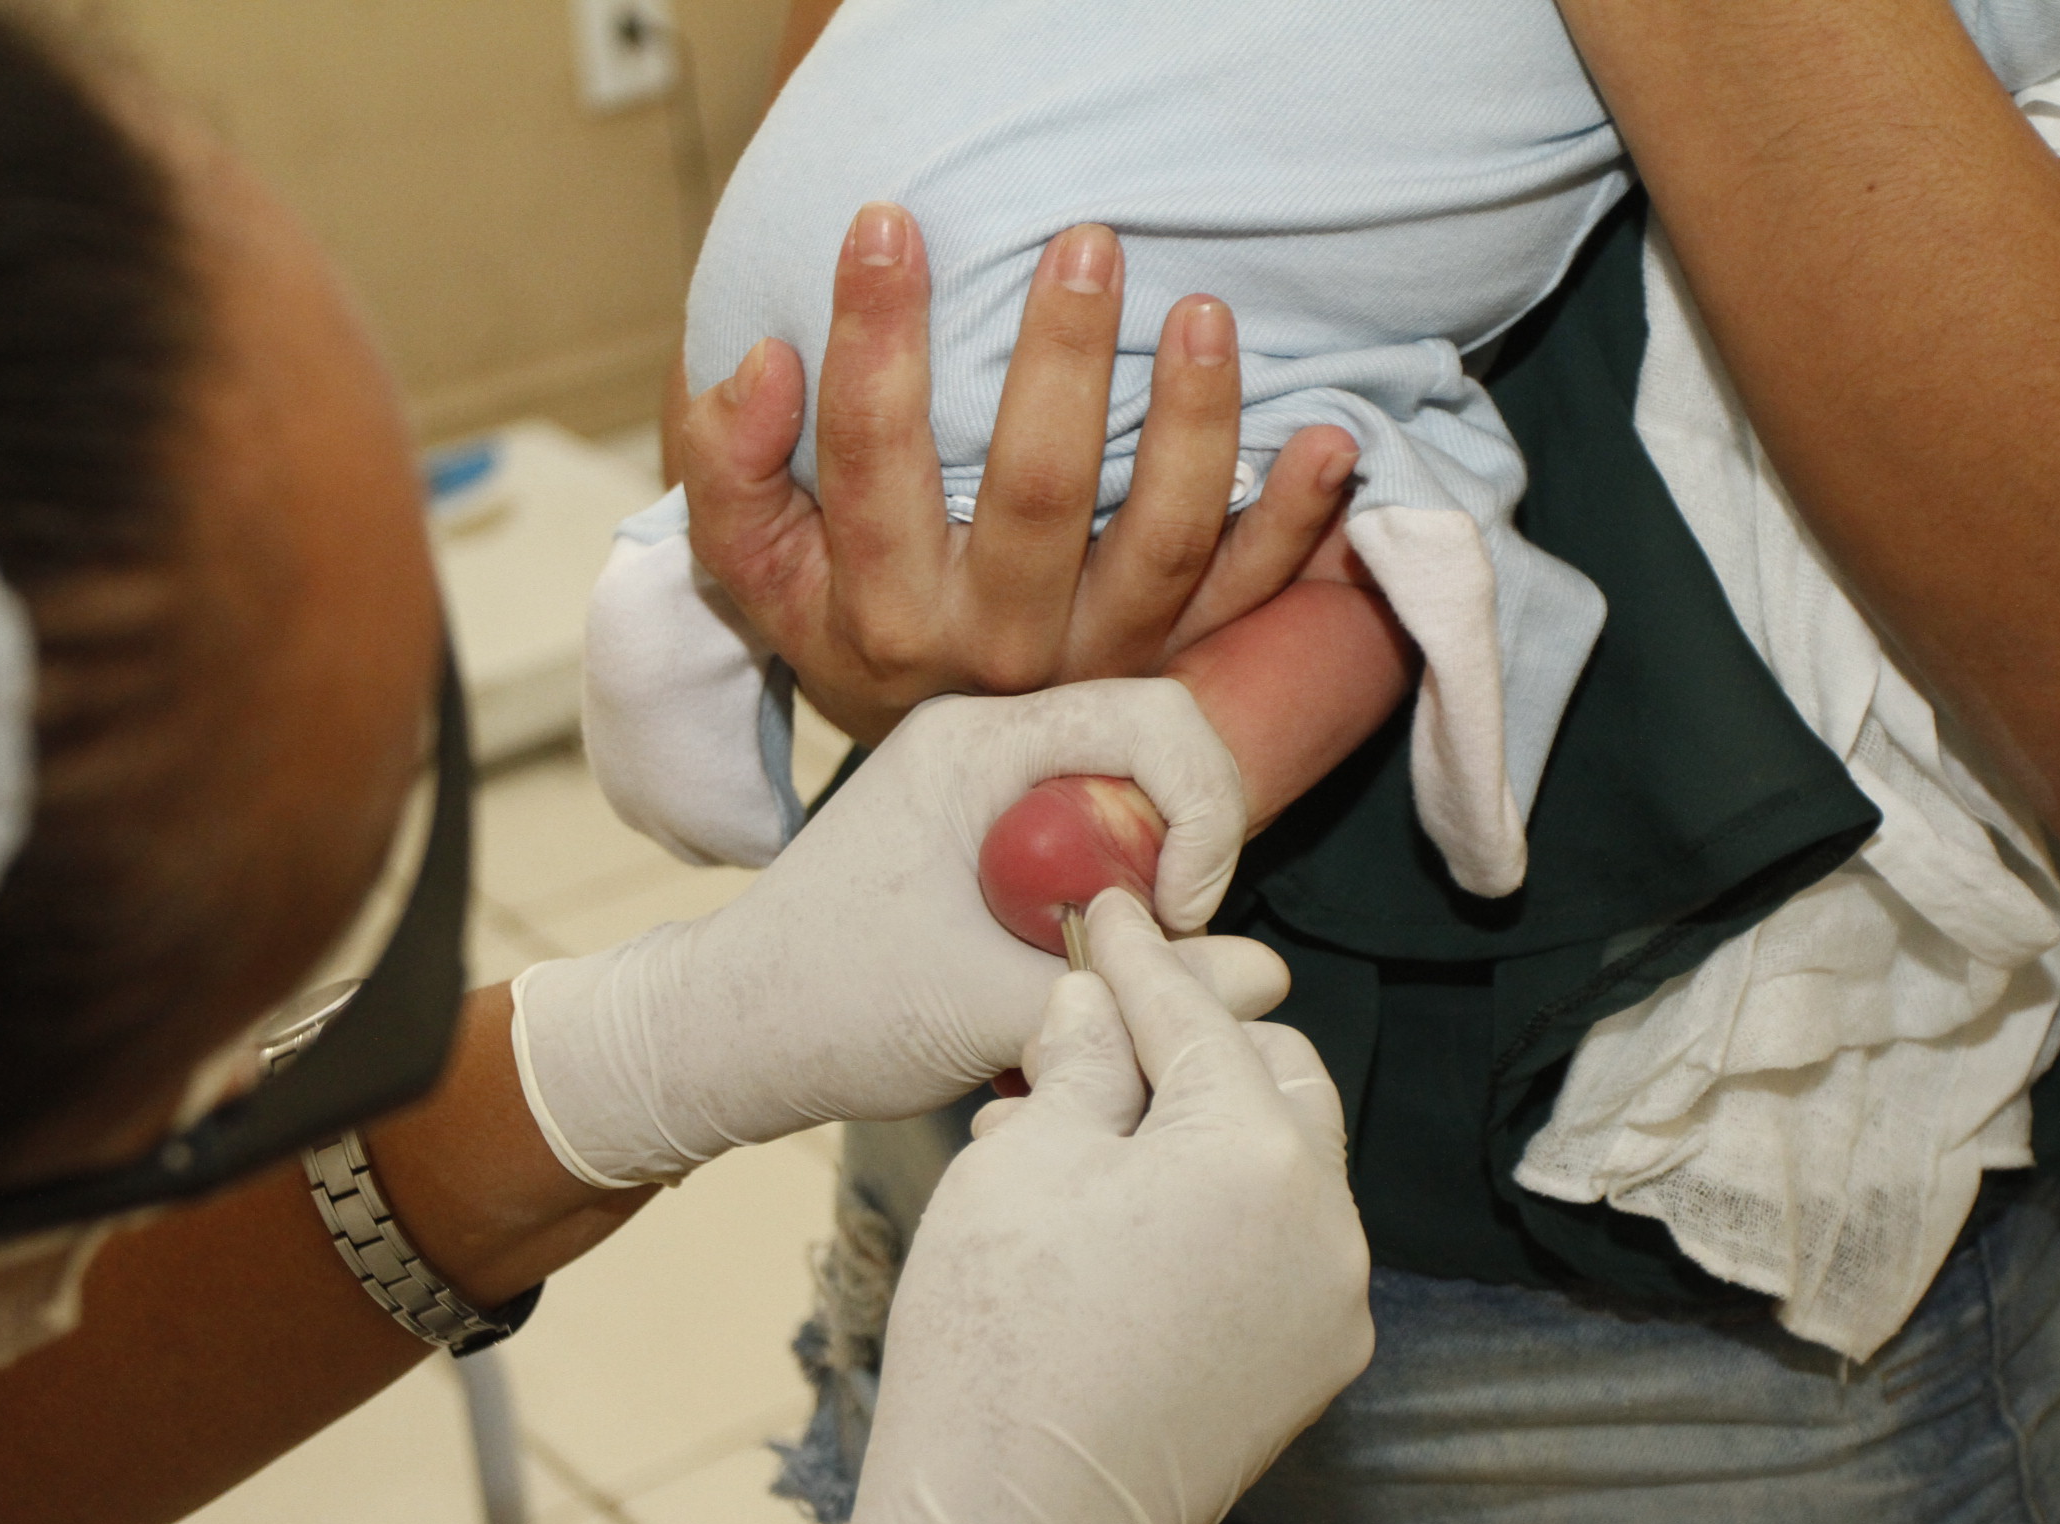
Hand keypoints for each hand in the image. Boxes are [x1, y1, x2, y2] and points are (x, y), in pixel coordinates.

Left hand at [508, 679, 1285, 1186]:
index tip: (1180, 913)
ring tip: (1117, 971)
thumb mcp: (994, 1012)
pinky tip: (1080, 973)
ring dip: (1147, 883)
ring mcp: (982, 783)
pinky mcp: (982, 832)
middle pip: (1154, 750)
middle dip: (1185, 849)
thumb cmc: (831, 1011)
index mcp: (977, 743)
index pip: (1155, 717)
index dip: (1205, 810)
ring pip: (1126, 801)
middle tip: (1163, 949)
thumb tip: (1270, 976)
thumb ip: (1140, 995)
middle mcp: (983, 739)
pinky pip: (1088, 840)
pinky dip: (1109, 902)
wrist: (726, 1037)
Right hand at [675, 202, 1359, 742]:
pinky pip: (1248, 597)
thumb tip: (762, 365)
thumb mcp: (758, 569)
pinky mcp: (1176, 667)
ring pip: (1160, 542)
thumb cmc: (848, 622)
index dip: (876, 338)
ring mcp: (1099, 662)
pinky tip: (1328, 441)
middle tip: (1087, 242)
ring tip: (1202, 312)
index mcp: (883, 612)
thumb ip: (731, 470)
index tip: (888, 222)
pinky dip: (1294, 522)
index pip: (873, 458)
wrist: (939, 765)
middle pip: (1035, 493)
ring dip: (1193, 424)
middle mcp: (995, 647)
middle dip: (1064, 361)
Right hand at [820, 892, 1374, 1523]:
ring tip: (1088, 1135)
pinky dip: (1214, 1213)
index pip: (1196, 1018)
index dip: (1137, 960)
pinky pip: (1275, 1248)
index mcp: (1258, 1151)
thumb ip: (1077, 1062)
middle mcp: (1328, 1221)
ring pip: (1278, 1164)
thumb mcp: (1021, 1162)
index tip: (1108, 915)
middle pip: (1273, 1078)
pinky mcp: (1310, 1365)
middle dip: (1190, 1047)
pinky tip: (1122, 1219)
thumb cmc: (1001, 1337)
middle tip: (1099, 1032)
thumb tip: (1094, 1006)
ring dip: (1198, 1131)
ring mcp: (1331, 1302)